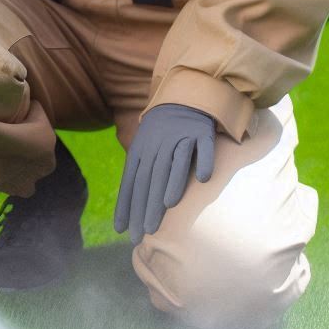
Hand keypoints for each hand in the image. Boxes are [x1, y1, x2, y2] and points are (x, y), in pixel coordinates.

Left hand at [114, 103, 215, 243]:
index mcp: (140, 149)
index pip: (131, 180)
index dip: (127, 204)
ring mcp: (180, 136)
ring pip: (174, 163)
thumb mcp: (143, 147)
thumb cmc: (161, 131)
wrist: (182, 96)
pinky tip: (204, 179)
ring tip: (167, 207)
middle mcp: (158, 144)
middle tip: (143, 232)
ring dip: (171, 185)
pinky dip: (204, 161)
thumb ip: (138, 172)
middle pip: (150, 176)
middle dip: (145, 204)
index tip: (123, 230)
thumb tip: (128, 206)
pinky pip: (204, 147)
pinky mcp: (202, 132)